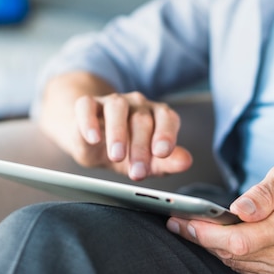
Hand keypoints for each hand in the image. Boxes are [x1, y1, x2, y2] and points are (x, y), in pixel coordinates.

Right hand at [71, 91, 192, 179]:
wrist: (93, 142)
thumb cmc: (126, 151)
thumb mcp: (147, 162)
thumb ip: (167, 162)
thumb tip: (186, 162)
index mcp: (157, 115)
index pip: (167, 118)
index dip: (166, 134)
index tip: (162, 153)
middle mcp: (137, 104)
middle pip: (142, 119)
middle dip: (140, 147)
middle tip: (137, 172)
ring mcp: (113, 101)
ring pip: (117, 107)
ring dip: (117, 132)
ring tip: (117, 155)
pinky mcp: (88, 104)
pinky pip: (88, 106)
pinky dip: (90, 121)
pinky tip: (93, 138)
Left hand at [166, 166, 273, 273]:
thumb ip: (263, 192)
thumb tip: (238, 209)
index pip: (239, 240)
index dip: (206, 234)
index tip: (183, 221)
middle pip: (233, 254)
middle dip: (201, 238)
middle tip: (178, 222)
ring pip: (236, 263)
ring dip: (213, 246)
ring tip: (193, 227)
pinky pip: (246, 269)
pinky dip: (229, 254)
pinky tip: (218, 239)